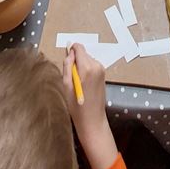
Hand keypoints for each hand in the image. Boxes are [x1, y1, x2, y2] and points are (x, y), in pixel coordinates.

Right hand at [63, 44, 116, 168]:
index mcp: (87, 67)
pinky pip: (92, 66)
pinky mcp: (104, 75)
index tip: (68, 63)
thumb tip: (69, 52)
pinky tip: (85, 85)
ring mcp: (102, 70)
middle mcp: (96, 66)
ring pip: (87, 60)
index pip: (79, 47)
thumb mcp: (66, 86)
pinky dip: (87, 71)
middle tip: (72, 78)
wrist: (93, 121)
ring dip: (81, 67)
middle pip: (83, 54)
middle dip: (76, 62)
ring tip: (78, 84)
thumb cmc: (77, 106)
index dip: (71, 52)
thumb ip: (67, 66)